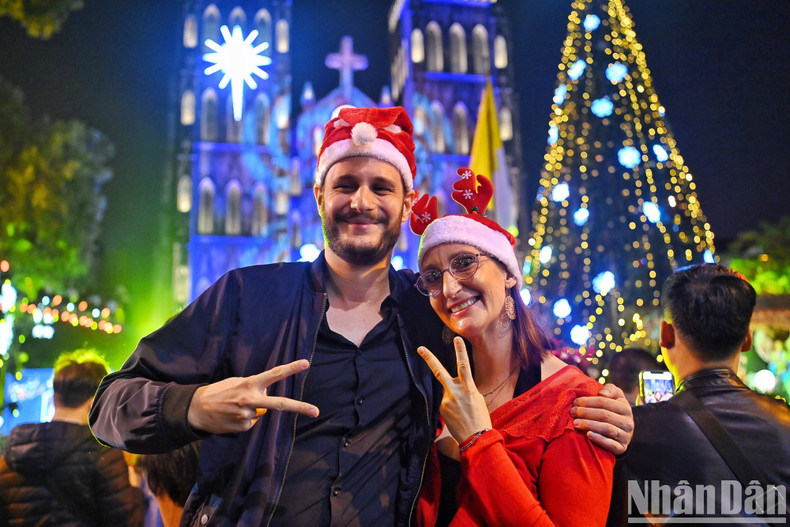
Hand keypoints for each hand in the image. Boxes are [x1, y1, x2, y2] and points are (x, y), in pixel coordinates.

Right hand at [187, 359, 318, 433]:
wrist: (196, 410)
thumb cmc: (219, 392)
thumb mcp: (236, 382)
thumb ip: (254, 387)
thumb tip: (267, 400)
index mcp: (250, 384)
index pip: (274, 374)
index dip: (291, 368)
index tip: (306, 363)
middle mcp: (251, 399)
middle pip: (280, 403)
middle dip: (300, 407)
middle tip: (316, 411)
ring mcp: (248, 415)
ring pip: (260, 412)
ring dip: (252, 409)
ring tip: (234, 407)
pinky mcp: (244, 427)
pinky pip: (251, 421)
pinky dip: (245, 418)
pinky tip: (232, 415)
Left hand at [417, 337, 491, 442]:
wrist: (476, 438)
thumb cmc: (481, 418)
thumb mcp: (478, 399)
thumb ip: (466, 389)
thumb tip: (458, 388)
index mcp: (468, 388)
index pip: (463, 365)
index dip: (460, 351)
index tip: (457, 339)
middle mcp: (455, 392)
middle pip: (439, 371)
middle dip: (429, 359)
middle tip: (420, 348)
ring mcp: (446, 401)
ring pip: (445, 391)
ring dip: (452, 398)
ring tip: (462, 411)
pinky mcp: (441, 409)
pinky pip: (445, 403)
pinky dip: (451, 407)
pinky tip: (458, 417)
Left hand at [571, 383, 633, 454]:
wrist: (621, 431)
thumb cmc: (613, 410)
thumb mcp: (615, 396)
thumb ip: (610, 390)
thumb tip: (602, 393)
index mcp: (625, 408)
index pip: (605, 402)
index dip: (588, 401)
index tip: (575, 402)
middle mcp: (628, 422)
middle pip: (604, 415)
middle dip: (586, 413)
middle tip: (573, 412)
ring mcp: (626, 436)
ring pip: (607, 429)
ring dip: (589, 425)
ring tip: (576, 423)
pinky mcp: (622, 448)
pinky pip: (611, 444)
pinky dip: (599, 439)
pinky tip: (588, 435)